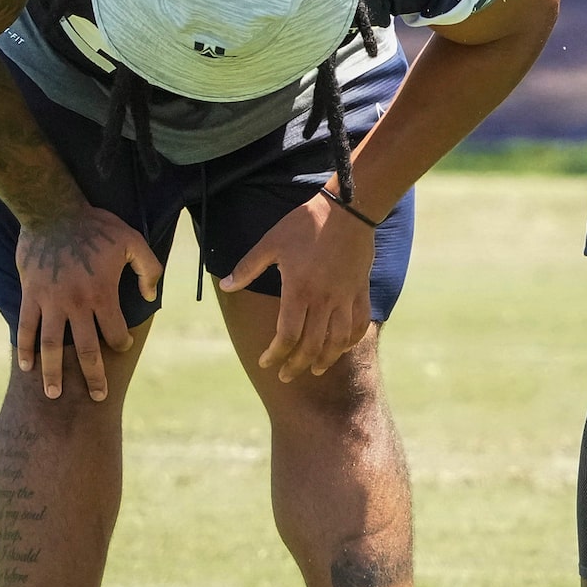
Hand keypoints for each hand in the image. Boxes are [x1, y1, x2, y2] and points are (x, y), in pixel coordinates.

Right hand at [14, 207, 161, 402]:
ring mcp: (50, 301)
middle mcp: (76, 304)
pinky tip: (26, 366)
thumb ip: (149, 269)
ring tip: (54, 394)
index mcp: (102, 293)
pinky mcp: (30, 295)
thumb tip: (152, 298)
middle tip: (98, 398)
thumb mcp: (133, 240)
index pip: (114, 331)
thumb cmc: (97, 226)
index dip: (121, 343)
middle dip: (93, 376)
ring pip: (50, 346)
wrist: (53, 211)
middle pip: (85, 349)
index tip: (122, 347)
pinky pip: (25, 327)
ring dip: (53, 373)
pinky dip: (24, 348)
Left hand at [223, 193, 377, 383]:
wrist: (348, 210)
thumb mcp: (270, 242)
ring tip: (314, 370)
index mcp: (299, 290)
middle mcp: (324, 299)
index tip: (265, 363)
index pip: (287, 335)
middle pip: (311, 345)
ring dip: (325, 359)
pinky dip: (351, 340)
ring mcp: (345, 297)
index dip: (275, 354)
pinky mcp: (360, 291)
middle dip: (296, 365)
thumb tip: (225, 285)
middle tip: (286, 375)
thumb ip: (247, 267)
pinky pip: (360, 323)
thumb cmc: (305, 224)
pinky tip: (342, 347)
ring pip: (338, 340)